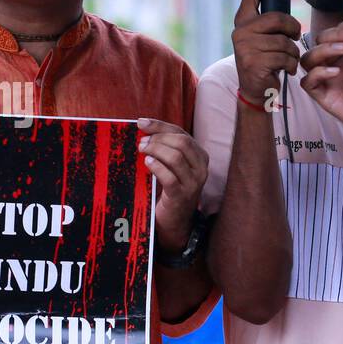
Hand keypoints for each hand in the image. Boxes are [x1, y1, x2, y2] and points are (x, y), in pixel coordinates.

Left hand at [137, 117, 208, 253]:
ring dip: (155, 150)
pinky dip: (156, 167)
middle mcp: (201, 168)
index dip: (160, 126)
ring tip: (142, 151)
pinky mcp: (182, 196)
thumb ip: (165, 148)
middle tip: (141, 142)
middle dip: (158, 138)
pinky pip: (169, 177)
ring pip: (176, 157)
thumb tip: (143, 129)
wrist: (175, 220)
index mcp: (199, 156)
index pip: (181, 133)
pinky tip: (147, 163)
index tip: (141, 123)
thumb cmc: (170, 188)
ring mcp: (193, 183)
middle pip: (181, 142)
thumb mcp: (172, 166)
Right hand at [232, 0, 300, 104]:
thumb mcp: (264, 36)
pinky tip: (288, 70)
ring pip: (283, 41)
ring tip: (289, 59)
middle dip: (293, 27)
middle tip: (296, 36)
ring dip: (293, 52)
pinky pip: (284, 58)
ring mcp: (245, 47)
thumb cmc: (265, 59)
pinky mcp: (254, 63)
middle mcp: (241, 31)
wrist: (255, 90)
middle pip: (277, 18)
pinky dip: (292, 65)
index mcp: (243, 19)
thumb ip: (270, 20)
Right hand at [300, 17, 342, 135]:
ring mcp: (326, 80)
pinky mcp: (323, 97)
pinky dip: (318, 73)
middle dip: (338, 34)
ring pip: (308, 58)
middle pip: (320, 40)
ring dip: (324, 49)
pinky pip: (308, 82)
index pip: (338, 30)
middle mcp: (334, 63)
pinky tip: (335, 72)